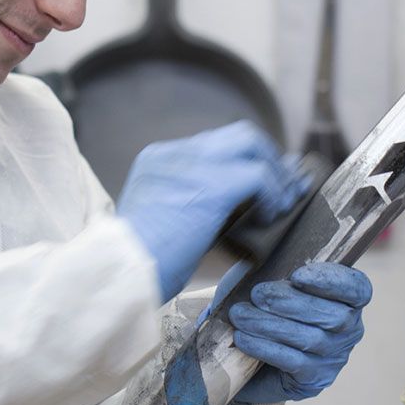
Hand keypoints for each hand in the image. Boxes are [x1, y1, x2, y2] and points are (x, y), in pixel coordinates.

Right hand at [117, 121, 307, 301]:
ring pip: (253, 143)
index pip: (216, 145)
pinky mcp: (211, 185)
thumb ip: (197, 208)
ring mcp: (192, 164)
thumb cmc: (140, 263)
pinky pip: (260, 176)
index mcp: (159, 160)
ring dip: (276, 173)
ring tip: (282, 202)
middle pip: (239, 134)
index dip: (247, 161)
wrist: (120, 271)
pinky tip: (270, 217)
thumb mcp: (165, 224)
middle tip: (284, 188)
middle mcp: (175, 153)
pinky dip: (273, 194)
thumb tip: (248, 211)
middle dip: (269, 158)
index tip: (267, 182)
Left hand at [228, 262, 371, 403]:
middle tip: (257, 294)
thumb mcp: (276, 285)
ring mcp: (335, 358)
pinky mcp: (314, 379)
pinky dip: (265, 347)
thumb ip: (279, 271)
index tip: (297, 275)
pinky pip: (293, 361)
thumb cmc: (269, 311)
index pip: (358, 289)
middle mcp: (350, 331)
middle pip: (333, 316)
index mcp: (349, 301)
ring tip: (240, 315)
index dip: (332, 281)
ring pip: (310, 339)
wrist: (255, 359)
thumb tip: (261, 260)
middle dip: (290, 302)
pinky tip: (243, 338)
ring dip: (270, 324)